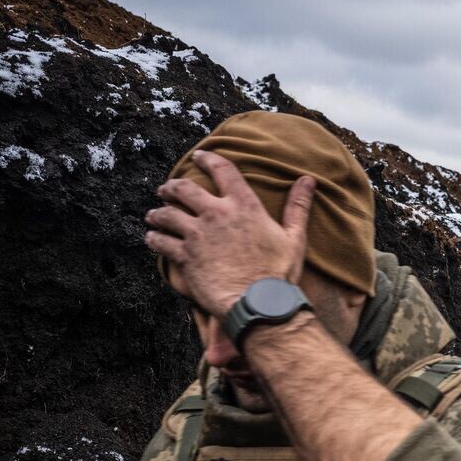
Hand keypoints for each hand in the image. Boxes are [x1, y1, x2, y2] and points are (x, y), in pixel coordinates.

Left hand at [145, 150, 314, 316]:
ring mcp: (197, 235)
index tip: (198, 157)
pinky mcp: (185, 256)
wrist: (259, 304)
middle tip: (166, 189)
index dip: (208, 159)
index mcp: (243, 205)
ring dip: (158, 213)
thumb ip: (298, 206)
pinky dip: (154, 238)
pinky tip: (151, 238)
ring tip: (153, 215)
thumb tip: (308, 180)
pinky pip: (161, 242)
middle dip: (172, 186)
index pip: (222, 170)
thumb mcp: (295, 237)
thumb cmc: (279, 272)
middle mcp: (216, 214)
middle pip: (184, 189)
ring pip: (166, 214)